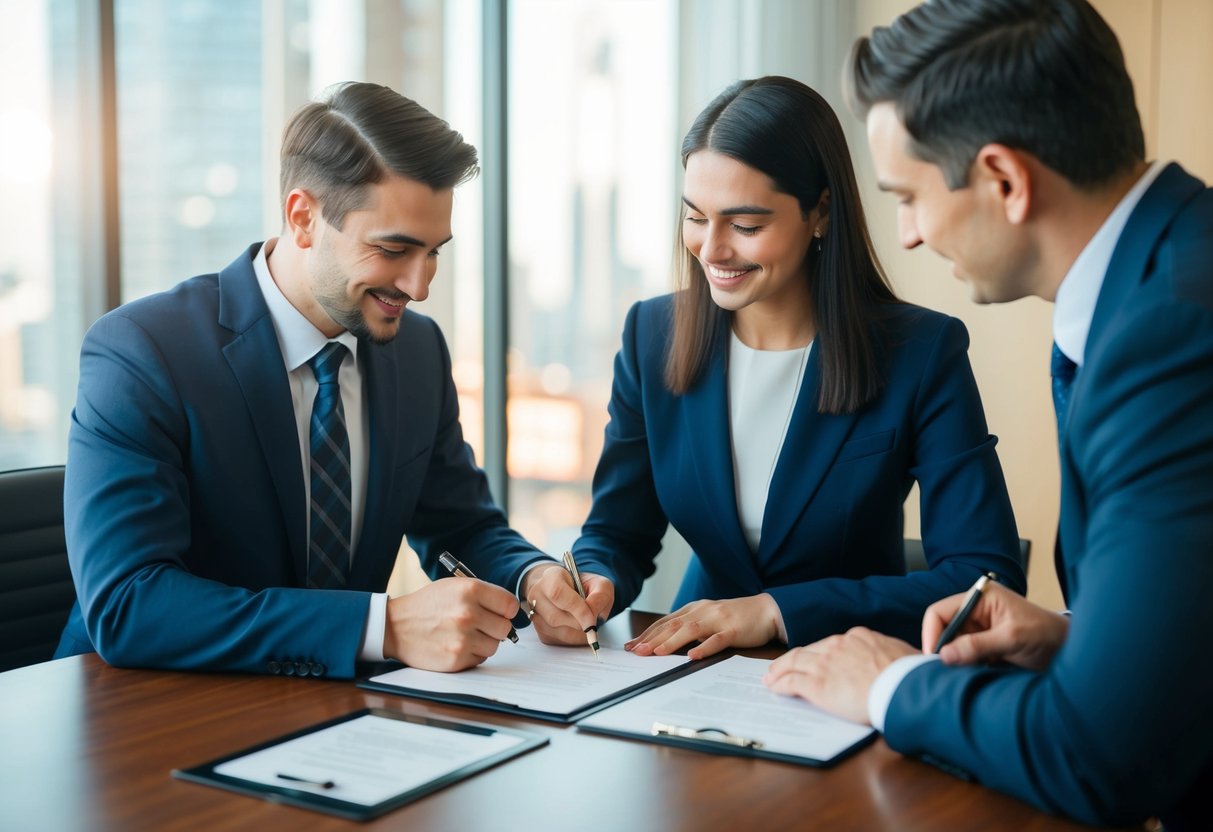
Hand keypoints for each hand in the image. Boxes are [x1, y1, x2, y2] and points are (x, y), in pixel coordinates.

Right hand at [382, 578, 518, 670]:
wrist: (396, 626)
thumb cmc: (428, 605)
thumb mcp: (454, 587)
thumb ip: (483, 595)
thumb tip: (510, 611)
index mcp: (470, 590)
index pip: (510, 605)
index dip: (506, 610)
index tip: (500, 613)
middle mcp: (468, 613)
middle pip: (505, 628)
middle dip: (495, 627)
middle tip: (481, 625)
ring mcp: (462, 638)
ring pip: (494, 646)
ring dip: (484, 642)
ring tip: (465, 635)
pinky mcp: (456, 659)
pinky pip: (480, 659)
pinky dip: (472, 654)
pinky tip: (456, 645)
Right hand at [521, 563, 614, 646]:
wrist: (569, 592)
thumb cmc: (584, 587)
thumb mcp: (599, 584)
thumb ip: (600, 596)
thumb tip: (592, 616)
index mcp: (551, 576)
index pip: (558, 593)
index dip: (576, 610)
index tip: (592, 621)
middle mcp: (537, 594)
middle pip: (556, 617)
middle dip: (579, 623)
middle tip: (591, 620)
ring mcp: (534, 613)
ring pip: (556, 632)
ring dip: (577, 633)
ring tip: (585, 622)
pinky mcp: (539, 630)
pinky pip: (557, 641)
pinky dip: (573, 639)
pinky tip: (577, 628)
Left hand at [626, 594, 781, 659]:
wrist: (767, 610)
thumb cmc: (736, 618)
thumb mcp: (709, 620)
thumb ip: (690, 628)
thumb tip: (666, 643)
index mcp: (695, 609)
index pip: (665, 622)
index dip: (647, 633)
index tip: (631, 646)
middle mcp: (703, 611)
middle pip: (672, 625)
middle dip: (651, 639)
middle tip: (634, 652)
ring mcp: (718, 619)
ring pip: (690, 630)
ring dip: (670, 642)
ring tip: (655, 653)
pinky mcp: (733, 630)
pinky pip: (717, 640)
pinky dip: (704, 647)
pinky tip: (693, 656)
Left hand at [763, 628, 917, 723]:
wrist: (904, 688)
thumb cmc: (910, 676)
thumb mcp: (902, 654)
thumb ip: (890, 654)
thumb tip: (899, 659)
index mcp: (858, 637)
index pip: (830, 645)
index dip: (818, 653)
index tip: (812, 659)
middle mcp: (837, 646)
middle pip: (808, 651)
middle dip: (793, 660)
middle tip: (781, 667)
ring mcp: (825, 664)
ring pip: (793, 662)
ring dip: (779, 670)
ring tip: (771, 677)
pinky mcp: (818, 684)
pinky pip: (791, 682)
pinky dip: (779, 684)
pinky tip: (774, 688)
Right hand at [922, 580, 1068, 669]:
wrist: (1069, 648)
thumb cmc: (1046, 633)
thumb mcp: (1012, 637)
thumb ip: (978, 645)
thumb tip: (945, 655)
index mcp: (979, 597)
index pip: (940, 612)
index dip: (932, 634)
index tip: (934, 657)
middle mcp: (975, 611)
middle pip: (943, 630)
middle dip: (944, 650)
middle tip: (946, 671)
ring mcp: (979, 628)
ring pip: (952, 645)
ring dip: (956, 660)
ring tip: (965, 674)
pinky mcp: (984, 644)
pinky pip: (964, 655)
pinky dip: (966, 666)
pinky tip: (974, 674)